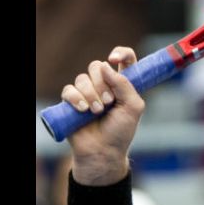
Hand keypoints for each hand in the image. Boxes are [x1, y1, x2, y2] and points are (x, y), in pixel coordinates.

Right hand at [63, 47, 143, 184]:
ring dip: (91, 94)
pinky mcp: (72, 101)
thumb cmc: (121, 131)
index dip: (121, 53)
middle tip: (109, 103)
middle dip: (103, 84)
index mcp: (123, 84)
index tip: (115, 59)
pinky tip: (83, 110)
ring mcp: (87, 92)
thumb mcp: (133, 108)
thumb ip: (125, 84)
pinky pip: (69, 90)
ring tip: (97, 111)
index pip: (125, 59)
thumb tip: (106, 64)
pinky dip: (76, 98)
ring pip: (83, 78)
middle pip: (97, 66)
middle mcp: (104, 85)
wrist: (103, 151)